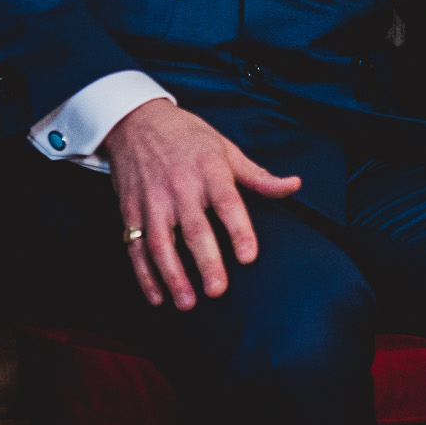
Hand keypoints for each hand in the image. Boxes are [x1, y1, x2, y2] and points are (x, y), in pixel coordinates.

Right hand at [102, 99, 301, 311]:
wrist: (136, 122)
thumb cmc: (188, 137)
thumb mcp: (226, 149)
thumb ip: (258, 176)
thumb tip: (294, 186)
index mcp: (209, 170)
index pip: (227, 202)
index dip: (239, 230)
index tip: (248, 257)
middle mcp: (180, 187)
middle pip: (193, 229)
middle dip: (205, 261)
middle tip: (217, 290)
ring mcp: (152, 201)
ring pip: (161, 244)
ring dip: (172, 276)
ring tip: (187, 302)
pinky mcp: (131, 212)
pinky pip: (135, 248)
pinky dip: (144, 275)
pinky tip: (157, 297)